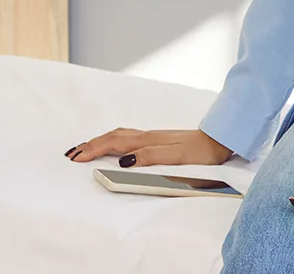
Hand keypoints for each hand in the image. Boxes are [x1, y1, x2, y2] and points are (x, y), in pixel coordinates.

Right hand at [64, 128, 232, 166]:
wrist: (220, 140)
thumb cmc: (200, 152)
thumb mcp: (176, 157)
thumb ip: (151, 157)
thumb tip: (124, 160)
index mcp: (149, 141)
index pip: (115, 143)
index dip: (94, 150)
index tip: (75, 158)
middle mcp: (149, 136)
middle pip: (114, 137)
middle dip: (92, 144)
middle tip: (72, 153)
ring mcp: (154, 136)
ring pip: (121, 135)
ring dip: (102, 141)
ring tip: (87, 147)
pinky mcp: (160, 139)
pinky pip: (130, 137)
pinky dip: (115, 140)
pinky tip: (116, 145)